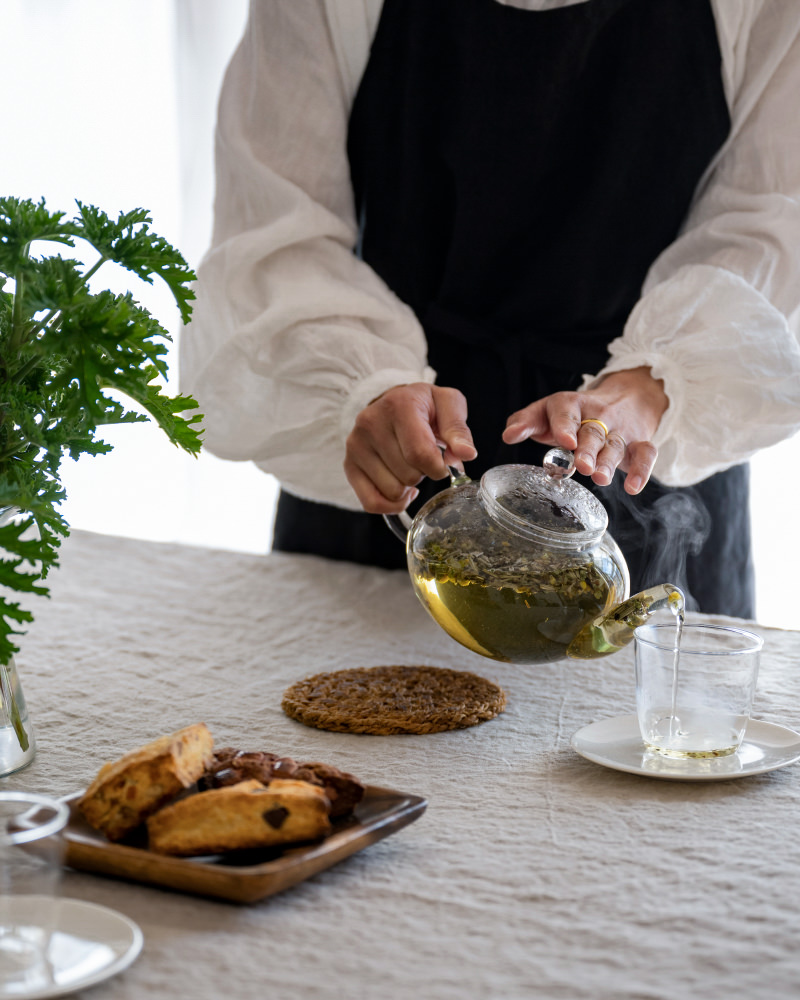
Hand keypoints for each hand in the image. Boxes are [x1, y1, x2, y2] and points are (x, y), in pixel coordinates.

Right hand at [345, 383, 477, 512]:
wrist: (392, 401)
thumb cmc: (424, 405)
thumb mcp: (447, 404)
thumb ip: (458, 429)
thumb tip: (466, 454)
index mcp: (399, 405)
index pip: (419, 454)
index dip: (438, 468)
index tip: (442, 463)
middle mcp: (371, 423)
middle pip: (407, 475)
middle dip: (423, 474)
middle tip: (423, 458)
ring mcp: (356, 445)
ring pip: (392, 491)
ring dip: (407, 486)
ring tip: (408, 466)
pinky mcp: (349, 464)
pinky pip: (371, 503)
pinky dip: (391, 504)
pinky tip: (400, 489)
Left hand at [502, 367, 666, 493]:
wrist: (624, 397)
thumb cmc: (574, 414)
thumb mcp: (547, 412)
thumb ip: (526, 422)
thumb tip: (508, 436)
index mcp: (571, 405)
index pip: (567, 411)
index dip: (566, 425)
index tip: (565, 440)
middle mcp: (597, 415)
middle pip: (593, 432)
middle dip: (588, 449)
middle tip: (582, 465)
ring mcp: (619, 430)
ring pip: (615, 445)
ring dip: (608, 462)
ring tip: (600, 478)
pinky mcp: (638, 443)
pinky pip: (646, 454)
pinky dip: (643, 470)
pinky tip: (633, 488)